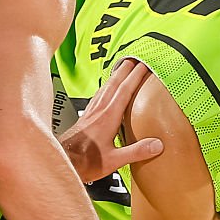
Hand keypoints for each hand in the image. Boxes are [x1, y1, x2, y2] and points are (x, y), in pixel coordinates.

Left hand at [61, 59, 163, 182]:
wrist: (62, 161)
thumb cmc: (84, 162)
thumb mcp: (114, 161)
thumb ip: (136, 152)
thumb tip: (157, 144)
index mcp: (108, 118)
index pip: (124, 91)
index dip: (135, 76)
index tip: (145, 65)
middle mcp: (98, 112)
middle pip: (114, 84)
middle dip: (125, 69)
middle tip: (135, 58)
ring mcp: (91, 113)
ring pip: (105, 88)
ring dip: (115, 76)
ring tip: (122, 67)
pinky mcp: (85, 118)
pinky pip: (98, 97)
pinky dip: (105, 88)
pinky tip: (105, 89)